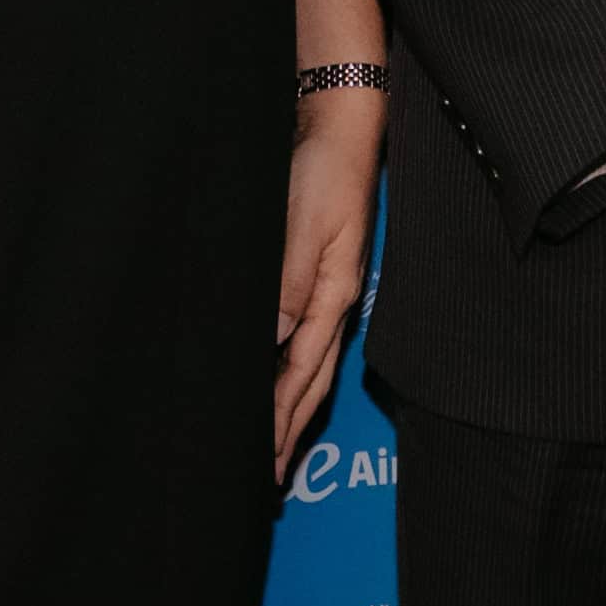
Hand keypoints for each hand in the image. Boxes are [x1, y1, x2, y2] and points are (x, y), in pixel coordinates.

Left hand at [271, 91, 381, 479]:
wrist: (342, 129)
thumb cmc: (323, 171)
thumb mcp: (303, 224)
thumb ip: (286, 282)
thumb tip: (273, 340)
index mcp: (332, 296)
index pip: (301, 374)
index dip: (280, 419)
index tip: (263, 459)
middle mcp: (335, 302)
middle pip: (311, 383)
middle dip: (291, 432)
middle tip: (270, 476)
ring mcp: (330, 293)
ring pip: (310, 367)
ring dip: (292, 410)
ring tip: (275, 447)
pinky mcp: (319, 278)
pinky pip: (304, 341)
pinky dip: (291, 374)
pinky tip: (277, 382)